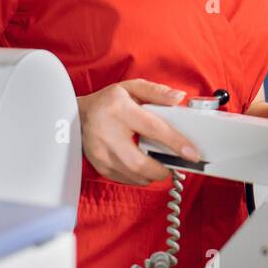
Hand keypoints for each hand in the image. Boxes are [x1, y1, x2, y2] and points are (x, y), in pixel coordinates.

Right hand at [77, 79, 200, 184]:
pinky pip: (126, 180)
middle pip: (141, 163)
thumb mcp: (131, 88)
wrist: (76, 117)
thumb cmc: (108, 102)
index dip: (175, 142)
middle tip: (175, 163)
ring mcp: (102, 154)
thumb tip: (179, 97)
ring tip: (161, 164)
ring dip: (153, 174)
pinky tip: (145, 167)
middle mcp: (108, 135)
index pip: (153, 129)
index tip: (192, 153)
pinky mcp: (100, 166)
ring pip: (134, 176)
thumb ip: (157, 92)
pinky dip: (140, 177)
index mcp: (120, 111)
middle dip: (163, 168)